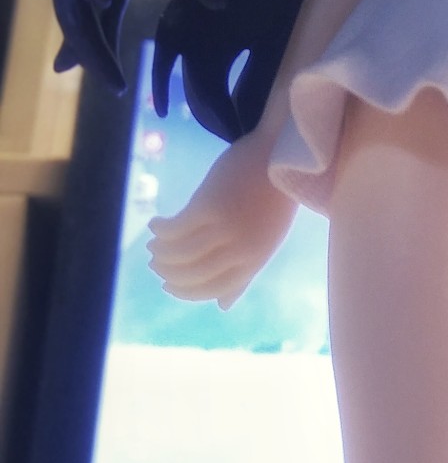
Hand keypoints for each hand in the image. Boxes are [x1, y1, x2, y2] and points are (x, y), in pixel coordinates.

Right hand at [147, 130, 297, 309]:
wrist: (279, 156)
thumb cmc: (271, 200)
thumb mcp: (265, 242)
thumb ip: (244, 274)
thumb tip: (223, 307)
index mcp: (255, 260)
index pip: (215, 289)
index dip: (187, 292)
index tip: (168, 286)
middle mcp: (240, 249)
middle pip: (194, 273)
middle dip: (169, 272)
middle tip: (154, 264)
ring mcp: (226, 228)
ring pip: (182, 253)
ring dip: (161, 252)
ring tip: (153, 245)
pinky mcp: (210, 205)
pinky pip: (177, 228)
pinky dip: (162, 229)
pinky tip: (156, 224)